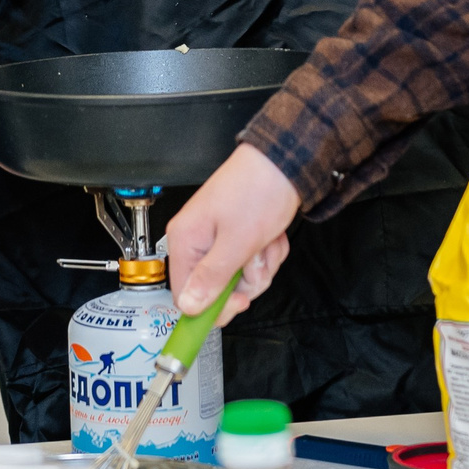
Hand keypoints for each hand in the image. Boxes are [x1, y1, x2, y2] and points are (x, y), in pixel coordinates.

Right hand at [164, 145, 299, 323]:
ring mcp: (216, 239)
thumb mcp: (237, 241)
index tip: (240, 300)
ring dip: (261, 265)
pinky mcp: (235, 237)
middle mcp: (196, 241)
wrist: (283, 162)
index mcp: (185, 240)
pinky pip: (251, 263)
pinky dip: (266, 253)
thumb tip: (189, 306)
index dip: (214, 306)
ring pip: (238, 278)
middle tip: (258, 261)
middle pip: (216, 289)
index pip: (185, 295)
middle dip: (247, 280)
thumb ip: (212, 277)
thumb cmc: (258, 191)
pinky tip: (270, 237)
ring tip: (266, 243)